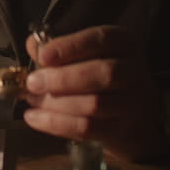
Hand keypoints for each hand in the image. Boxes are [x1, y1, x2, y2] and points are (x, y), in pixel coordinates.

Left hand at [22, 25, 168, 159]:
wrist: (136, 118)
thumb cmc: (102, 78)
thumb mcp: (88, 56)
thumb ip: (60, 49)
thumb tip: (33, 44)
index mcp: (124, 44)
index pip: (102, 39)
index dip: (71, 46)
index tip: (43, 56)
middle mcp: (134, 70)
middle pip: (103, 73)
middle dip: (63, 78)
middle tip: (33, 83)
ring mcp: (132, 102)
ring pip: (95, 104)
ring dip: (56, 104)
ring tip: (32, 101)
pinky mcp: (122, 130)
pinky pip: (88, 128)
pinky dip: (57, 124)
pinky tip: (35, 118)